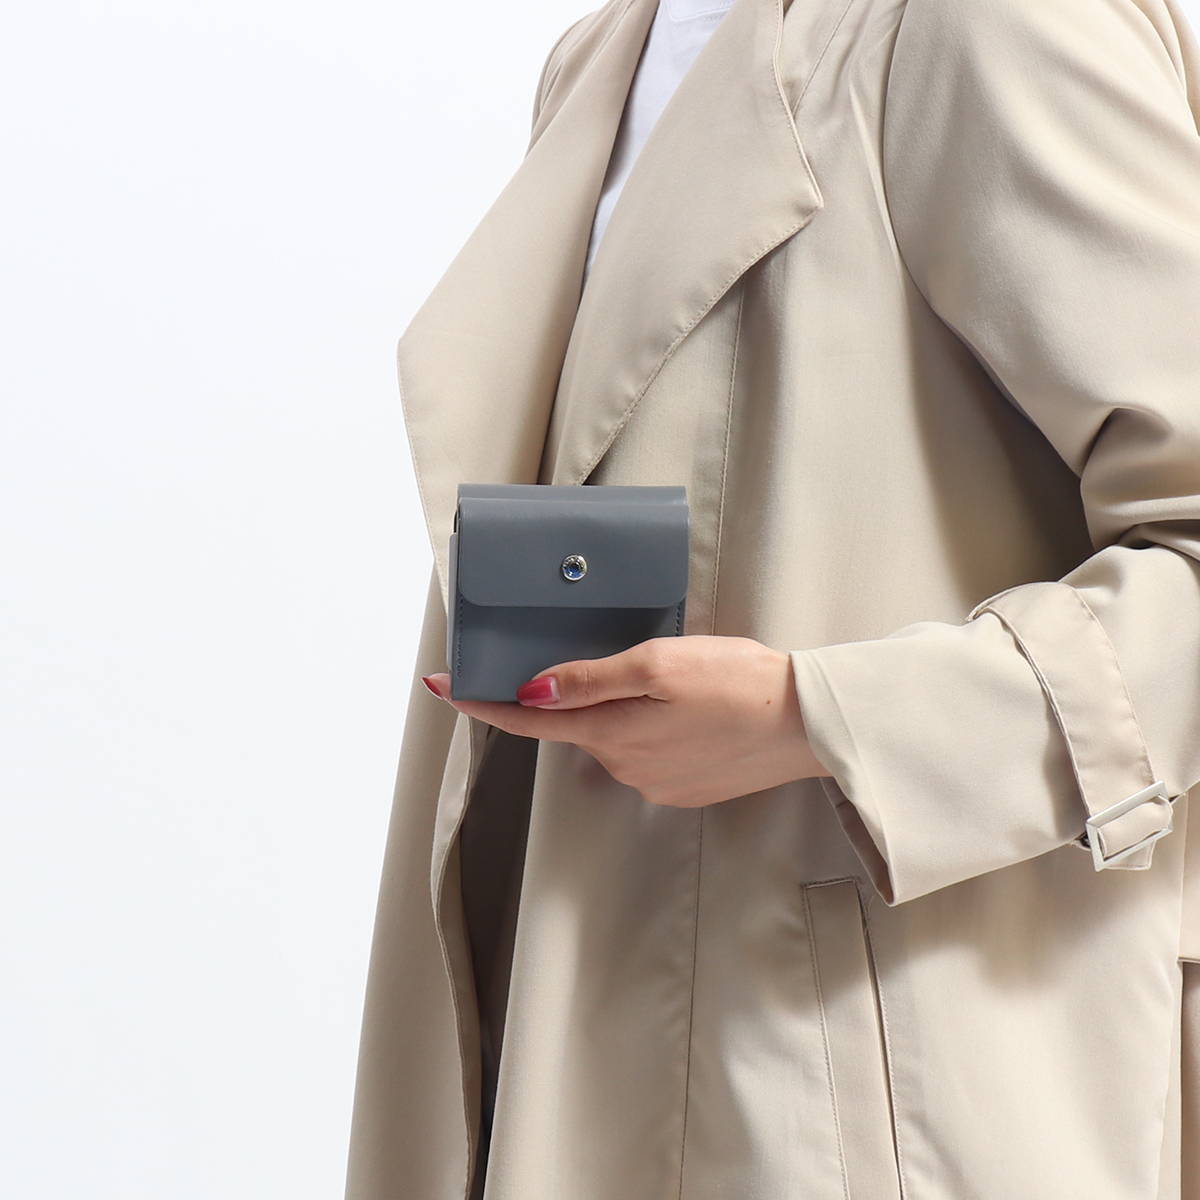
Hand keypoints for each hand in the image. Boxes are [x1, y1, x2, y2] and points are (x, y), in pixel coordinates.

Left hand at [421, 635, 831, 807]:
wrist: (805, 723)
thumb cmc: (736, 682)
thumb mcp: (657, 663)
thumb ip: (589, 680)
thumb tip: (530, 694)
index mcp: (611, 733)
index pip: (528, 721)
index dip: (481, 704)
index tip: (441, 687)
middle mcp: (624, 767)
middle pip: (578, 726)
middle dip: (588, 695)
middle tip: (640, 661)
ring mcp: (656, 783)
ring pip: (617, 739)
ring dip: (628, 711)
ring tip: (686, 683)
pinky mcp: (685, 788)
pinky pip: (650, 755)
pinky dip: (657, 730)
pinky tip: (695, 711)